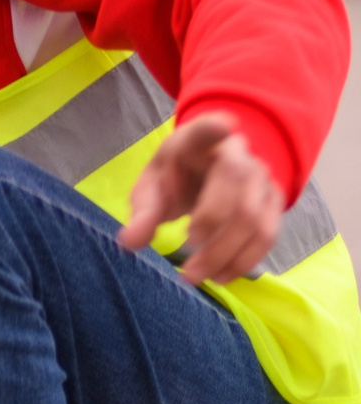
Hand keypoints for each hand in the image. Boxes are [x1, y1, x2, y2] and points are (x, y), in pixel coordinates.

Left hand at [120, 112, 282, 285]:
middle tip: (184, 262)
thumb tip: (128, 243)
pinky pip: (268, 235)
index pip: (206, 128)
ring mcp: (262, 178)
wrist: (209, 177)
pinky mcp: (275, 202)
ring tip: (196, 277)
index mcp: (197, 142)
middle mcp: (237, 154)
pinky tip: (221, 276)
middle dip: (211, 225)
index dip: (215, 127)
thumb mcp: (151, 189)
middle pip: (236, 183)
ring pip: (255, 217)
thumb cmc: (175, 178)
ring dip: (226, 254)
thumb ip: (142, 212)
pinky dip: (245, 260)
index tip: (224, 125)